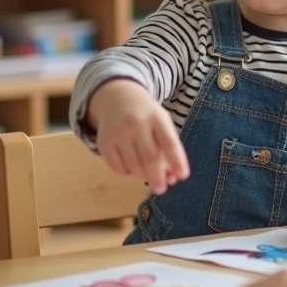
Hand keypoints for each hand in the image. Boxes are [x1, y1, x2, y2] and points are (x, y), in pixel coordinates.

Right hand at [88, 79, 189, 194]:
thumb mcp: (161, 123)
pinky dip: (126, 173)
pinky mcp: (104, 141)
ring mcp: (118, 132)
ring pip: (133, 165)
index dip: (177, 161)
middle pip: (150, 158)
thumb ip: (168, 148)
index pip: (170, 142)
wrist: (117, 97)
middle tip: (161, 189)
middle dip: (157, 177)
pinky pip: (117, 167)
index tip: (183, 176)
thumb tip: (172, 178)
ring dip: (142, 176)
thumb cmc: (146, 115)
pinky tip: (131, 167)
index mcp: (157, 117)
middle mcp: (137, 122)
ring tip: (146, 175)